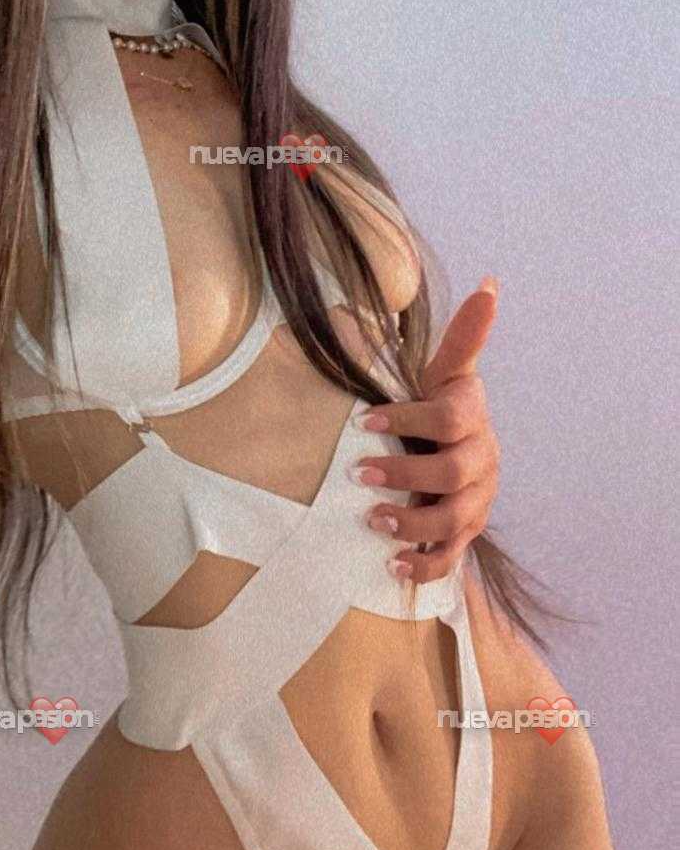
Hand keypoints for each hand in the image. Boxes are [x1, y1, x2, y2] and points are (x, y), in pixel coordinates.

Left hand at [354, 276, 501, 583]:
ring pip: (453, 519)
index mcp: (471, 415)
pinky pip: (450, 558)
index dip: (406, 418)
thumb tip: (491, 283)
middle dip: (405, 473)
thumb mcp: (446, 370)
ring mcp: (476, 500)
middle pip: (453, 471)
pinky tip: (393, 565)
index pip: (448, 418)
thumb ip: (464, 334)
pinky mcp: (466, 534)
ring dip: (412, 522)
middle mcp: (481, 458)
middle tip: (358, 473)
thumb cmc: (439, 406)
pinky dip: (423, 566)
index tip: (361, 418)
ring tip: (372, 519)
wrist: (455, 453)